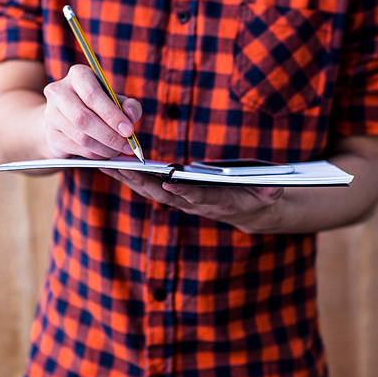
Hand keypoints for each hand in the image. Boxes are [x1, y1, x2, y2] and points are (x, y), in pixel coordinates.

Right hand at [43, 65, 141, 159]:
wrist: (67, 117)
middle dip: (110, 136)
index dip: (112, 115)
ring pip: (81, 137)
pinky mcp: (50, 135)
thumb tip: (130, 114)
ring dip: (104, 148)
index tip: (129, 131)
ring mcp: (51, 114)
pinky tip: (104, 154)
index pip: (92, 95)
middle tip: (126, 147)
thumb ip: (129, 105)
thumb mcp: (116, 100)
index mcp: (78, 75)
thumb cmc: (98, 106)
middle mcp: (59, 91)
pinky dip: (94, 155)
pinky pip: (76, 149)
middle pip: (84, 118)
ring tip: (117, 151)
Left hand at [103, 167, 283, 232]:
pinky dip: (129, 176)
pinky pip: (147, 186)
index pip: (197, 197)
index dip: (183, 191)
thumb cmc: (258, 200)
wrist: (250, 214)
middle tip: (120, 166)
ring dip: (127, 178)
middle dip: (141, 181)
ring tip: (105, 162)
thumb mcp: (269, 197)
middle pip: (162, 194)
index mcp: (216, 203)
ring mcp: (181, 200)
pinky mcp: (173, 194)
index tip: (169, 182)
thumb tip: (272, 189)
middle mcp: (193, 204)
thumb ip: (269, 193)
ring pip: (149, 190)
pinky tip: (112, 164)